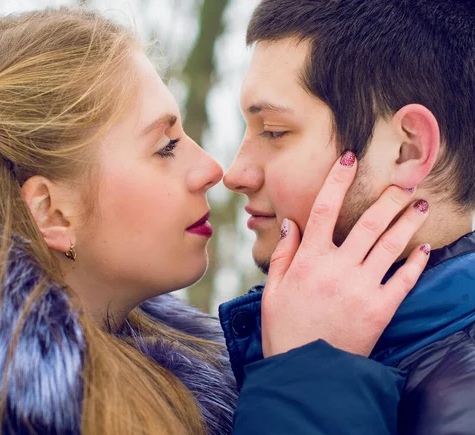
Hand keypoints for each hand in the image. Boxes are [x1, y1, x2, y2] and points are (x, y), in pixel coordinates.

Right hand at [261, 151, 429, 357]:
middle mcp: (336, 267)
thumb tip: (292, 223)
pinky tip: (425, 250)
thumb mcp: (273, 290)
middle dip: (388, 198)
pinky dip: (416, 263)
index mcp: (308, 260)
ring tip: (420, 206)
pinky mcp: (380, 309)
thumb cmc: (284, 329)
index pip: (322, 210)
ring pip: (389, 245)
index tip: (349, 158)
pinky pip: (403, 280)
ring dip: (407, 223)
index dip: (337, 180)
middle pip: (367, 223)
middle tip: (405, 180)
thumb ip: (283, 254)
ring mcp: (360, 287)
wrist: (306, 370)